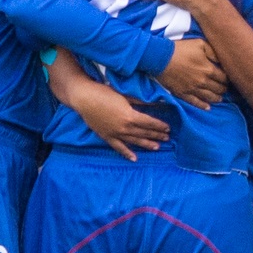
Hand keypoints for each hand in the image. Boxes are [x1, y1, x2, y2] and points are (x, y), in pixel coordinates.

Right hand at [55, 71, 170, 159]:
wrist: (84, 98)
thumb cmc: (104, 93)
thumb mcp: (125, 96)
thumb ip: (140, 102)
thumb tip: (154, 104)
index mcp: (130, 116)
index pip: (149, 123)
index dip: (159, 126)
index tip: (168, 128)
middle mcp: (124, 128)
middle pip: (144, 132)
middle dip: (156, 135)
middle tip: (167, 138)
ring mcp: (115, 134)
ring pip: (134, 141)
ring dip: (146, 144)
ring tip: (157, 147)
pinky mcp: (106, 137)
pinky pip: (118, 147)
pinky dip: (126, 153)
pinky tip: (134, 158)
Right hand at [153, 37, 227, 109]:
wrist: (160, 58)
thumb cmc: (181, 49)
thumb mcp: (200, 44)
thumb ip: (213, 52)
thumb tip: (222, 61)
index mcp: (209, 69)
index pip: (224, 78)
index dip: (227, 79)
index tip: (227, 78)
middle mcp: (203, 82)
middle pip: (219, 89)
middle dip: (223, 89)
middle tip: (224, 88)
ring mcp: (193, 89)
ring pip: (210, 98)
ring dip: (217, 98)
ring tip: (219, 98)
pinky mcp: (183, 94)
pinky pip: (196, 103)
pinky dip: (203, 106)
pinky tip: (208, 107)